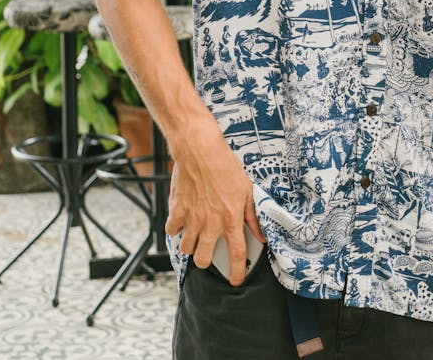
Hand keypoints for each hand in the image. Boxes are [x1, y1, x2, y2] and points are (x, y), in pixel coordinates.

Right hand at [166, 130, 265, 286]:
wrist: (201, 152)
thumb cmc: (226, 168)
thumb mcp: (247, 191)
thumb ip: (252, 216)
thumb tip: (260, 235)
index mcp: (231, 220)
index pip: (237, 255)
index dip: (237, 272)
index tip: (236, 280)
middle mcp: (211, 224)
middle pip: (203, 259)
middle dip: (206, 261)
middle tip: (208, 252)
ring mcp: (192, 219)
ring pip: (186, 249)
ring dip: (190, 245)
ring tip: (195, 235)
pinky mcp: (176, 211)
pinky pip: (172, 231)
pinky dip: (176, 229)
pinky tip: (182, 221)